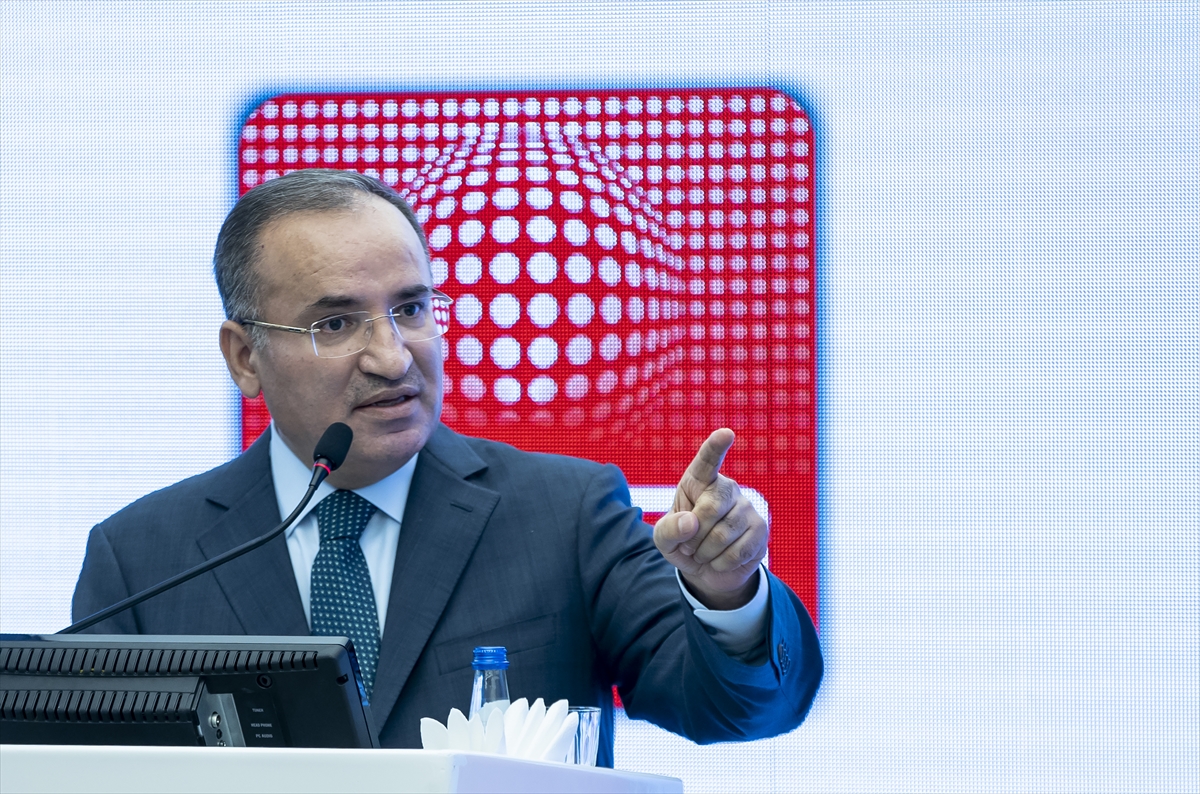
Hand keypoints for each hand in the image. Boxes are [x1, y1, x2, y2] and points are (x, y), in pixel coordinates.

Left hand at [653, 429, 767, 609]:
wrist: (706, 568)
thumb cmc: (683, 543)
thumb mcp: (664, 539)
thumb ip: (668, 530)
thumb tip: (691, 523)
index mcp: (699, 480)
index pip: (707, 460)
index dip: (716, 447)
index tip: (726, 433)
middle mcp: (727, 487)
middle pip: (711, 509)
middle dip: (694, 536)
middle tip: (688, 545)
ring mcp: (747, 507)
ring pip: (723, 535)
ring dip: (705, 553)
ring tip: (703, 552)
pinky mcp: (761, 529)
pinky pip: (738, 551)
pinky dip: (721, 563)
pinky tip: (719, 560)